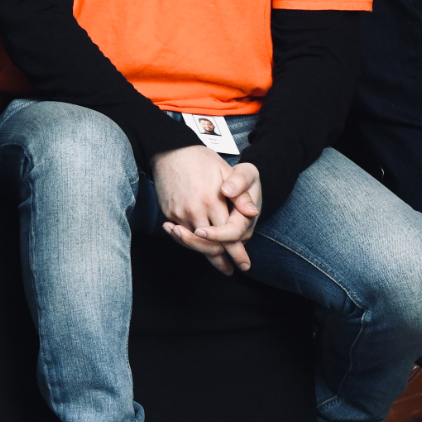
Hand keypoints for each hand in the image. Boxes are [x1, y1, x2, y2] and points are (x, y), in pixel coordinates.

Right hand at [156, 148, 259, 274]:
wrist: (170, 151)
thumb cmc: (202, 160)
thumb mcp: (227, 172)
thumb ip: (241, 195)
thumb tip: (252, 213)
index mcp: (213, 201)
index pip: (228, 235)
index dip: (237, 252)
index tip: (244, 264)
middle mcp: (195, 210)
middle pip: (211, 246)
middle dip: (222, 261)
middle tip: (230, 270)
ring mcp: (180, 213)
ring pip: (195, 244)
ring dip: (206, 255)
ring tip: (218, 265)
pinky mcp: (169, 213)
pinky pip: (182, 234)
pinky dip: (191, 243)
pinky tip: (198, 247)